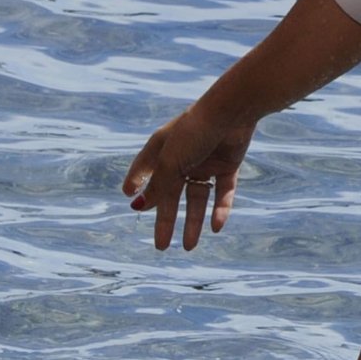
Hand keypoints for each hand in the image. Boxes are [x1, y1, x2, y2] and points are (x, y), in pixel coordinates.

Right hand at [121, 104, 256, 250]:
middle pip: (171, 194)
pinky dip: (219, 210)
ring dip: (192, 222)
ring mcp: (205, 163)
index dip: (136, 184)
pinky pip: (222, 193)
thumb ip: (159, 185)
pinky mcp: (227, 166)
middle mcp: (181, 157)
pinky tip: (215, 227)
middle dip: (165, 220)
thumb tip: (141, 206)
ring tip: (188, 246)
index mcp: (161, 149)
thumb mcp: (170, 162)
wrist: (231, 113)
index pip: (143, 170)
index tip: (129, 200)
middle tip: (161, 245)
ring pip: (197, 199)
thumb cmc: (193, 132)